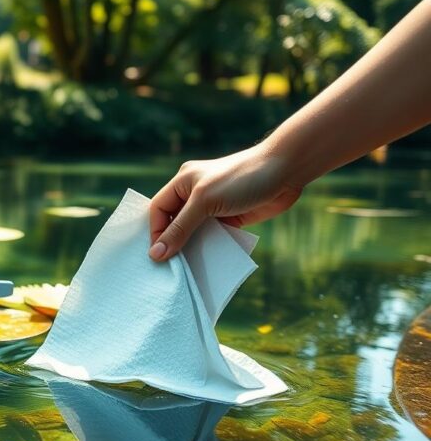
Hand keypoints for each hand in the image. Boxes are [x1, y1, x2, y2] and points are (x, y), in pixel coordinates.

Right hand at [148, 144, 302, 260]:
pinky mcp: (230, 218)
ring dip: (190, 247)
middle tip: (168, 266)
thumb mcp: (204, 202)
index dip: (155, 231)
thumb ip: (180, 228)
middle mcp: (195, 194)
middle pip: (174, 221)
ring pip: (193, 231)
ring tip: (185, 268)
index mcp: (183, 182)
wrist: (285, 171)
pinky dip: (209, 248)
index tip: (158, 255)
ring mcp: (213, 206)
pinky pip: (212, 236)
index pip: (159, 209)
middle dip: (171, 241)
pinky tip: (206, 263)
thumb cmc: (241, 179)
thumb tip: (156, 253)